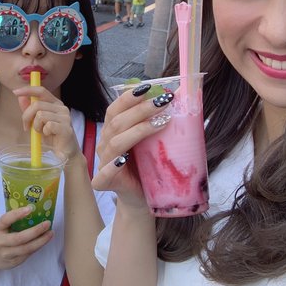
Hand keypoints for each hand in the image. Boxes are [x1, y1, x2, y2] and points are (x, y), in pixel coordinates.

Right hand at [0, 207, 52, 271]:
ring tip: (50, 233)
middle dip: (36, 231)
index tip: (30, 208)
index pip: (5, 220)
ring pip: (26, 249)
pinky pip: (28, 254)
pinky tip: (44, 240)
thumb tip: (32, 210)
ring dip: (41, 241)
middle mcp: (0, 242)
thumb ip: (11, 220)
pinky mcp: (13, 262)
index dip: (17, 214)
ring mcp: (7, 254)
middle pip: (19, 238)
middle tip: (47, 223)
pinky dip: (37, 247)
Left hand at [13, 86, 79, 159]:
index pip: (41, 91)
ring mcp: (65, 117)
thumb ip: (29, 109)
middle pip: (37, 105)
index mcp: (55, 103)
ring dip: (36, 126)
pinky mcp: (66, 128)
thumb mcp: (36, 121)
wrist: (64, 153)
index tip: (15, 92)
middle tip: (27, 127)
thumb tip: (20, 97)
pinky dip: (44, 132)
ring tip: (42, 132)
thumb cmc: (51, 136)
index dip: (28, 90)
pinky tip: (49, 136)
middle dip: (27, 116)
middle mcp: (62, 108)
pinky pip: (48, 125)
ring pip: (41, 115)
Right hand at [92, 85, 172, 211]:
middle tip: (163, 101)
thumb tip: (182, 93)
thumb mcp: (155, 141)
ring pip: (115, 143)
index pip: (115, 109)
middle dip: (141, 110)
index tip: (150, 87)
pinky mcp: (104, 183)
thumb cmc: (147, 167)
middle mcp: (105, 144)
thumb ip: (160, 119)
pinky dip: (113, 165)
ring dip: (138, 130)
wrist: (142, 198)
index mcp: (113, 132)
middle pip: (117, 123)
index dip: (129, 97)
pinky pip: (105, 173)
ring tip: (161, 123)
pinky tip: (124, 159)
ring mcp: (103, 163)